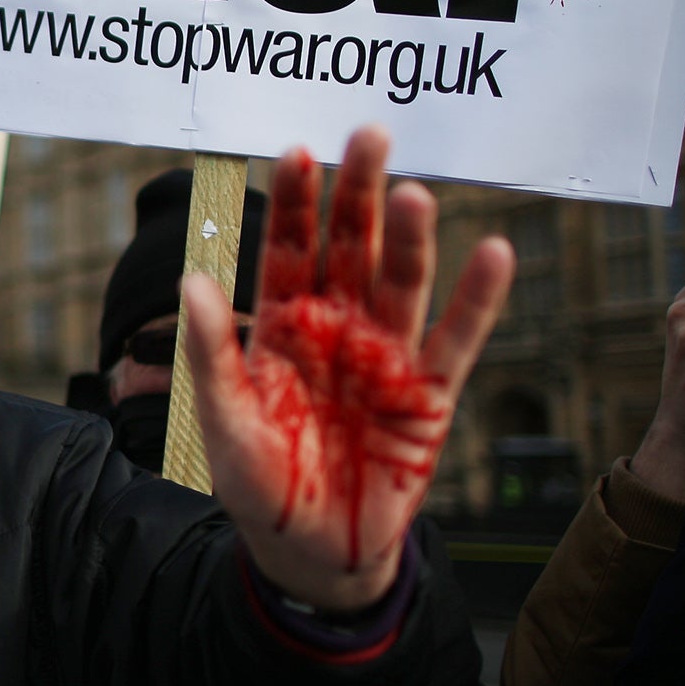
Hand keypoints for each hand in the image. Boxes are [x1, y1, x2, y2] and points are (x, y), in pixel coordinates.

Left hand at [182, 127, 512, 610]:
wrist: (310, 552)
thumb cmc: (260, 483)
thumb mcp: (224, 420)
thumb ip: (212, 353)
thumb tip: (191, 280)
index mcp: (283, 325)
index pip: (287, 249)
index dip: (293, 202)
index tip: (296, 151)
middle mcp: (339, 327)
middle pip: (351, 246)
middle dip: (358, 192)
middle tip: (369, 133)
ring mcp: (387, 355)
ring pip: (401, 281)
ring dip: (410, 237)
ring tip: (412, 192)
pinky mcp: (430, 394)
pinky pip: (457, 339)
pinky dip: (478, 299)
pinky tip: (494, 252)